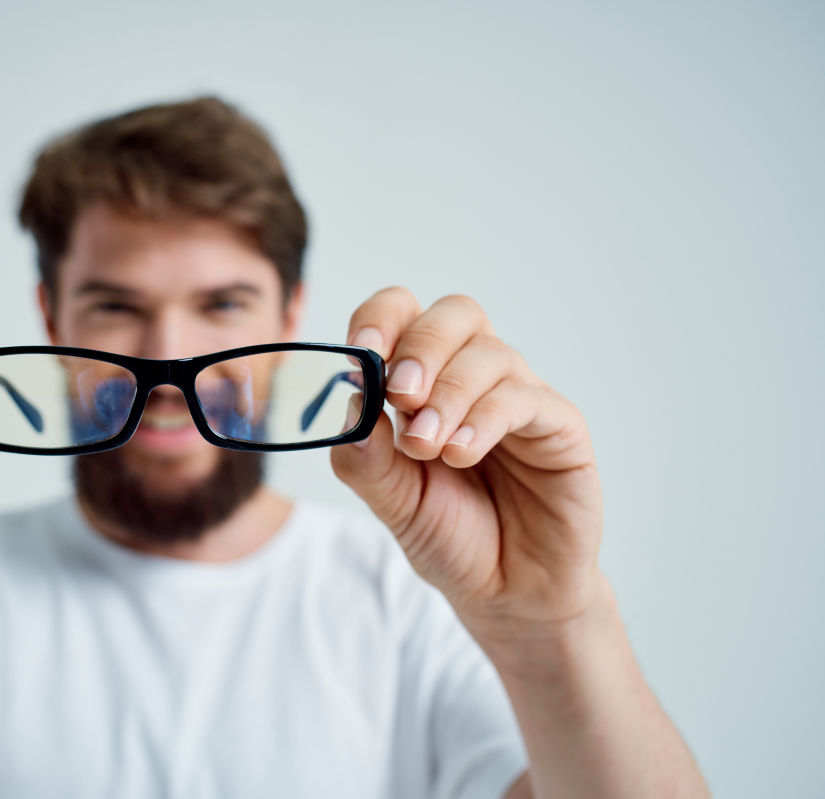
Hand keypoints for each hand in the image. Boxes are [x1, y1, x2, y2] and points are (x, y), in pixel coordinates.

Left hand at [332, 290, 603, 652]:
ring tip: (427, 446)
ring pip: (489, 353)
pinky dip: (485, 418)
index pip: (405, 316)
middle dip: (420, 346)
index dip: (381, 318)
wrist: (506, 595)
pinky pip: (525, 398)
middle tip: (399, 396)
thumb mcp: (391, 501)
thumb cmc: (451, 537)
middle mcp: (475, 378)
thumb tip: (350, 402)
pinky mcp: (560, 427)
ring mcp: (519, 398)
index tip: (359, 353)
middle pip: (456, 315)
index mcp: (427, 382)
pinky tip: (461, 452)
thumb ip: (366, 457)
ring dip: (449, 394)